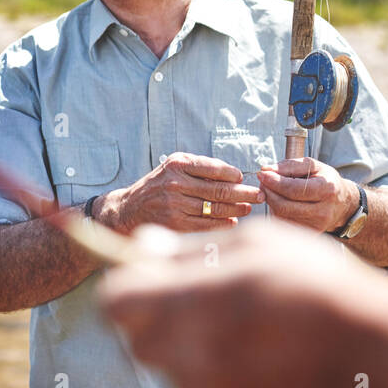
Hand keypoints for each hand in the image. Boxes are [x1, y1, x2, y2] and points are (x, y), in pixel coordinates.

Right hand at [95, 152, 262, 233]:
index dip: (233, 174)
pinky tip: (234, 221)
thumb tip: (236, 175)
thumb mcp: (174, 167)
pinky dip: (222, 223)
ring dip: (236, 208)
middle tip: (259, 194)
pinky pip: (205, 223)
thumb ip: (200, 167)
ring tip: (249, 207)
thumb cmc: (159, 186)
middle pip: (218, 189)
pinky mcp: (174, 223)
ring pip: (214, 207)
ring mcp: (174, 204)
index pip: (213, 168)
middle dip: (243, 192)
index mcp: (178, 164)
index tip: (245, 178)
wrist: (129, 209)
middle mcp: (175, 182)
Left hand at [99, 220, 387, 387]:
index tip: (155, 275)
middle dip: (158, 316)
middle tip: (204, 295)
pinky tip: (259, 347)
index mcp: (190, 300)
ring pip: (171, 364)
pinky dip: (218, 367)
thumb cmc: (316, 282)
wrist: (368, 345)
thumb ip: (191, 248)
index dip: (131, 283)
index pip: (117, 300)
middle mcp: (189, 351)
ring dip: (189, 341)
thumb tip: (144, 245)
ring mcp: (209, 387)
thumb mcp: (258, 242)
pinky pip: (204, 386)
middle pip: (138, 338)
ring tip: (242, 319)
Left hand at [256, 157, 357, 233]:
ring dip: (271, 201)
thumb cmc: (326, 182)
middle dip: (268, 192)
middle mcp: (323, 210)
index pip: (293, 188)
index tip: (262, 173)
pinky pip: (285, 223)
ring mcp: (316, 225)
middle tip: (263, 181)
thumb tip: (267, 170)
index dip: (274, 182)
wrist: (343, 204)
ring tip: (271, 190)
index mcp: (327, 189)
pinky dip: (277, 211)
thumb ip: (290, 165)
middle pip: (284, 205)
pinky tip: (280, 202)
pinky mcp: (309, 233)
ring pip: (282, 216)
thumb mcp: (314, 166)